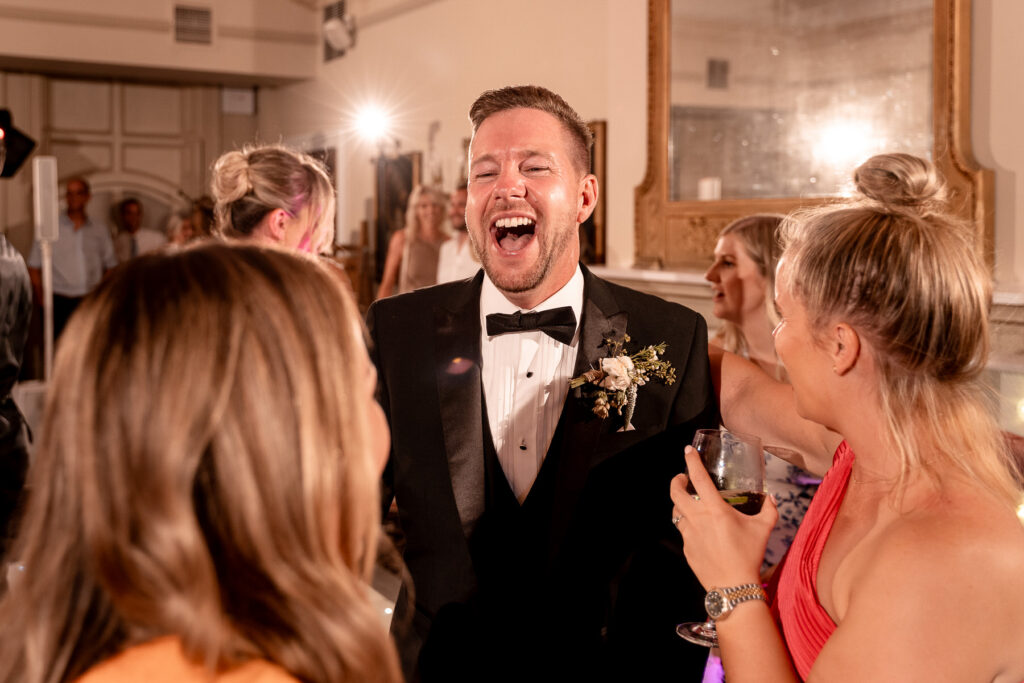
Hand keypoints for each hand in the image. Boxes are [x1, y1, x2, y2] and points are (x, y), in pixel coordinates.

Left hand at [670, 445, 777, 589]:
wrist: (734, 586)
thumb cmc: (749, 556)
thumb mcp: (763, 529)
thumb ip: (769, 510)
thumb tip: (771, 498)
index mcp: (715, 510)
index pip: (698, 478)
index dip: (691, 462)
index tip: (688, 451)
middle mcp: (697, 519)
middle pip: (676, 493)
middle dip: (676, 481)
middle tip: (682, 478)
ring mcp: (688, 534)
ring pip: (676, 512)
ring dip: (679, 502)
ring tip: (688, 501)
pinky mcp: (686, 548)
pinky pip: (683, 531)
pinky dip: (687, 524)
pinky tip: (699, 528)